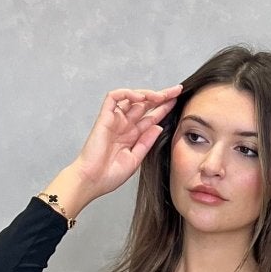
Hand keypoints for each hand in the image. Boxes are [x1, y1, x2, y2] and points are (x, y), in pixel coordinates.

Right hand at [61, 84, 183, 207]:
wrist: (92, 181)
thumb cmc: (109, 175)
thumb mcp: (136, 158)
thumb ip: (147, 142)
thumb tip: (159, 126)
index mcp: (132, 135)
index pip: (151, 117)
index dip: (164, 108)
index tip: (178, 101)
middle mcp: (124, 125)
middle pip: (145, 105)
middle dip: (161, 96)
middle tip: (177, 90)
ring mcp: (114, 120)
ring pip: (131, 98)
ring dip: (147, 93)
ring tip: (161, 95)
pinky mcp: (104, 117)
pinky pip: (114, 97)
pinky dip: (127, 93)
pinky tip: (140, 97)